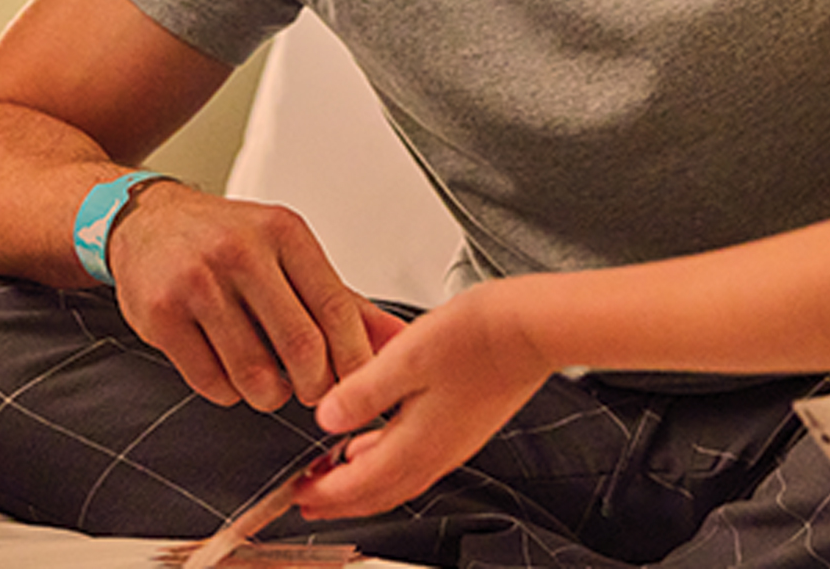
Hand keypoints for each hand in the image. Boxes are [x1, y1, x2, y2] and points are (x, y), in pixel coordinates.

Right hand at [110, 183, 401, 411]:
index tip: (358, 384)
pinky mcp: (161, 315)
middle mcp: (241, 252)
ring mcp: (197, 283)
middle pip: (301, 348)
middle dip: (316, 387)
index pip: (337, 310)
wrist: (146, 223)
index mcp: (284, 232)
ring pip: (255, 374)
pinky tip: (227, 369)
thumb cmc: (227, 240)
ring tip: (268, 380)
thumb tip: (399, 341)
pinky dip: (228, 392)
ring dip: (269, 394)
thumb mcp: (290, 255)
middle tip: (312, 391)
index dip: (354, 361)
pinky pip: (211, 382)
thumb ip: (346, 303)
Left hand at [293, 282, 552, 520]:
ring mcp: (454, 443)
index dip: (324, 495)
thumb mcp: (406, 358)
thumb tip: (326, 420)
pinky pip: (416, 460)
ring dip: (363, 481)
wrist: (534, 330)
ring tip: (334, 470)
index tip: (295, 496)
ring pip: (398, 478)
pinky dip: (388, 461)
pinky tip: (377, 439)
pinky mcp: (465, 426)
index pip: (359, 486)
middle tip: (307, 497)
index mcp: (418, 445)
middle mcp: (438, 454)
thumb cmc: (479, 339)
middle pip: (379, 493)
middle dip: (339, 499)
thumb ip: (363, 393)